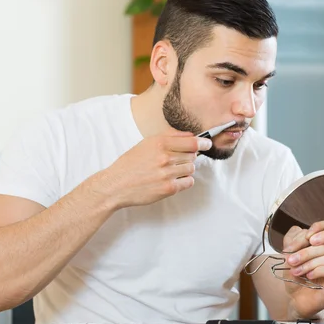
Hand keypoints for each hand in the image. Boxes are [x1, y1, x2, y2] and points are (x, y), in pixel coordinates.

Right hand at [94, 130, 211, 208]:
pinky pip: (188, 182)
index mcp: (160, 143)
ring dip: (185, 169)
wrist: (116, 185)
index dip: (202, 142)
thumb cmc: (130, 164)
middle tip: (177, 161)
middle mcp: (165, 157)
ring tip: (171, 171)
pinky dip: (184, 181)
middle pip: (193, 155)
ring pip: (191, 168)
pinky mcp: (168, 188)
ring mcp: (167, 173)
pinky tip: (173, 179)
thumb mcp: (146, 143)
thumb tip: (191, 135)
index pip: (191, 141)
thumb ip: (169, 137)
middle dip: (188, 157)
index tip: (207, 143)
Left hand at [282, 220, 323, 317]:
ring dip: (308, 263)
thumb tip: (302, 233)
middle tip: (292, 259)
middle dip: (307, 250)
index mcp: (323, 242)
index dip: (321, 227)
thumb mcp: (288, 255)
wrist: (296, 297)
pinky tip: (309, 276)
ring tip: (296, 271)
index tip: (307, 236)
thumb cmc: (295, 276)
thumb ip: (294, 241)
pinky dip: (319, 271)